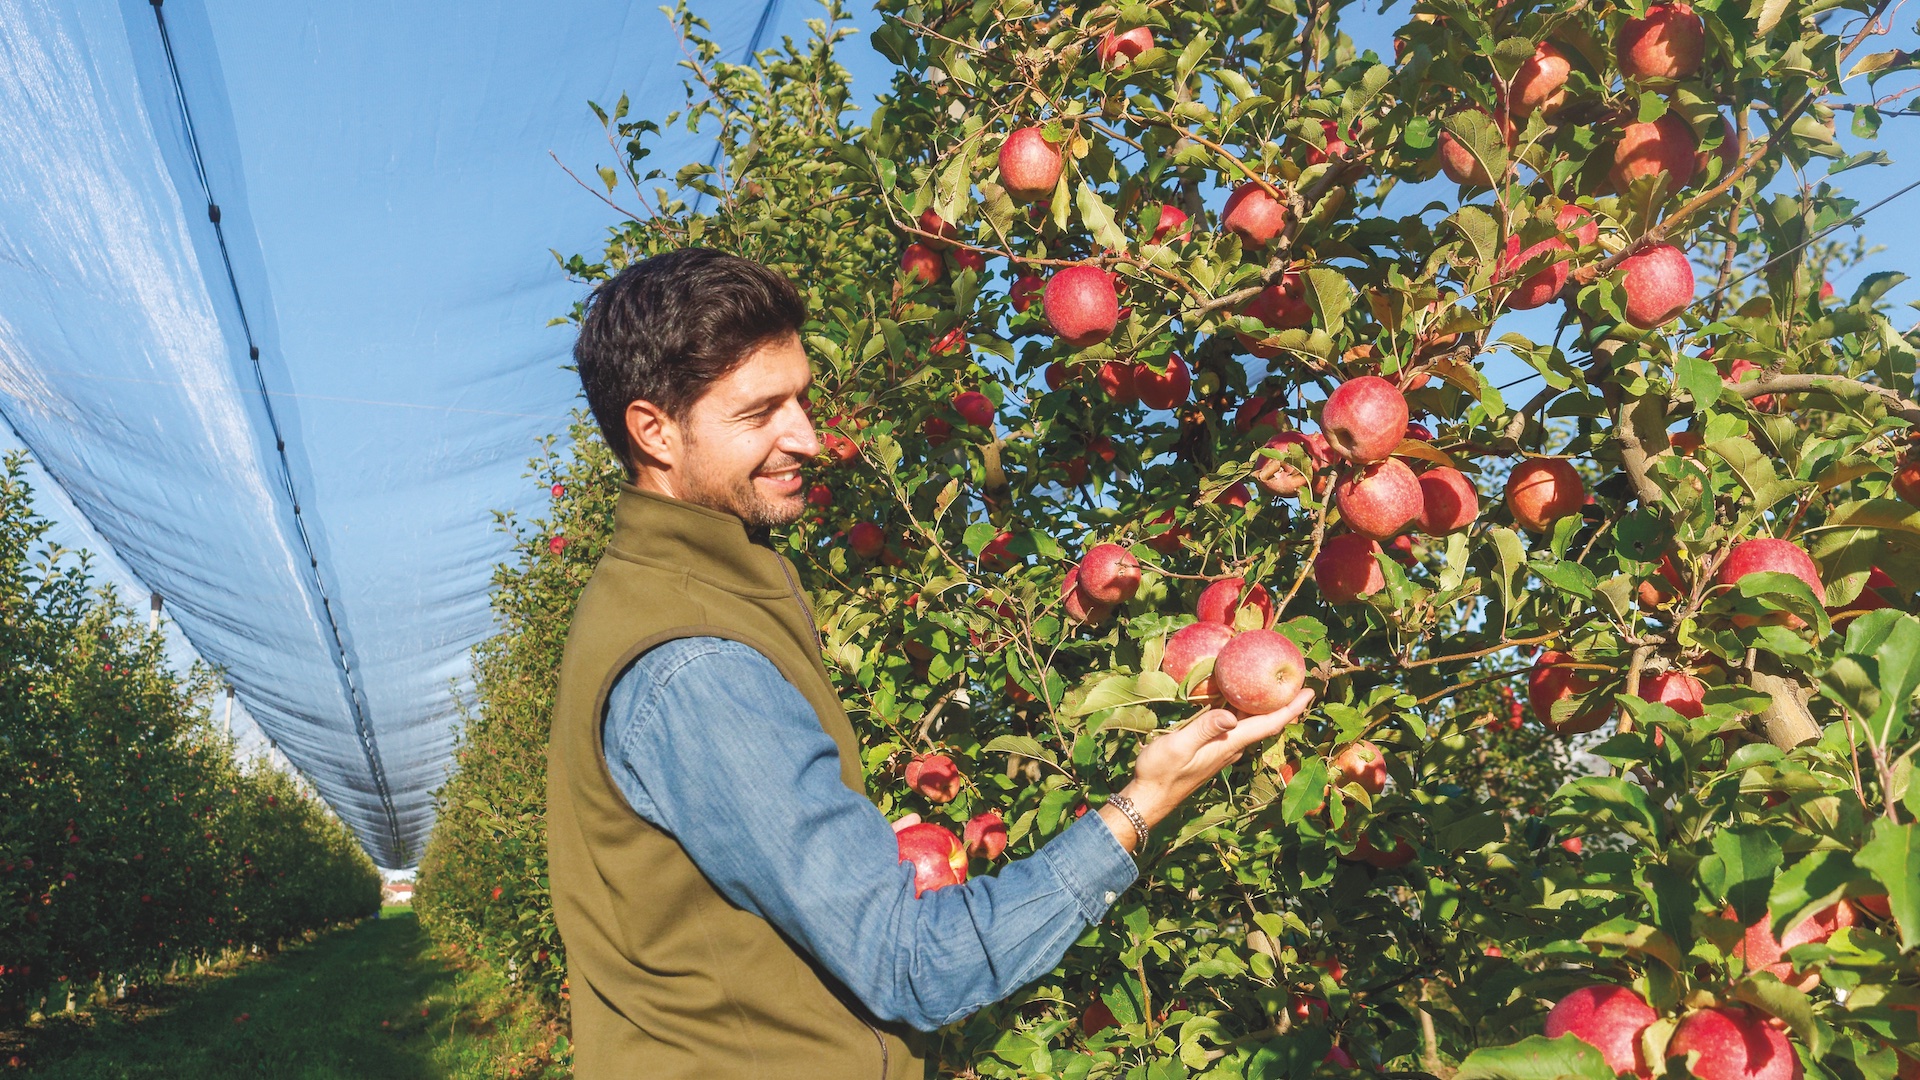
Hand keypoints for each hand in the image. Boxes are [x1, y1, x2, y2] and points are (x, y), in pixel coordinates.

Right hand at [1098, 688, 1314, 851]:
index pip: (1269, 724)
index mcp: (1229, 744)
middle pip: (1265, 721)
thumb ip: (1204, 729)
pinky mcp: (1211, 747)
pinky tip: (1235, 695)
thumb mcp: (1179, 747)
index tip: (1310, 691)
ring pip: (1250, 722)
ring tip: (1270, 680)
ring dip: (1263, 703)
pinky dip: (1241, 707)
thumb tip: (1230, 716)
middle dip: (1282, 700)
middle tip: (1294, 676)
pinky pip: (1234, 723)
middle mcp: (1231, 746)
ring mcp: (1222, 748)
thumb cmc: (1161, 773)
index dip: (1291, 708)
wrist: (1148, 797)